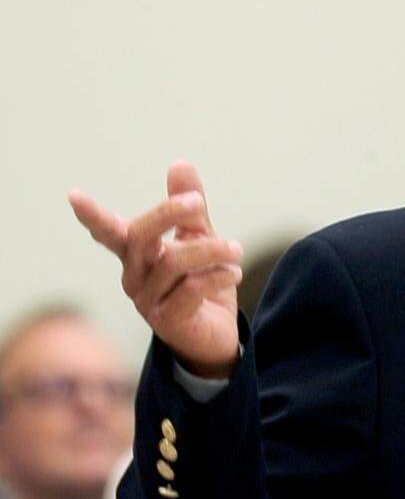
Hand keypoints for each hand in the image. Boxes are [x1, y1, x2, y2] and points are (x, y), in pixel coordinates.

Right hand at [68, 162, 243, 378]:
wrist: (218, 334)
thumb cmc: (202, 284)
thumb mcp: (200, 239)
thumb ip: (190, 208)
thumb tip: (180, 163)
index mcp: (137, 255)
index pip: (110, 233)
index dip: (93, 216)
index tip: (73, 195)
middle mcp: (135, 277)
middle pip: (140, 237)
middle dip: (168, 214)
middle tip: (197, 202)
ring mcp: (148, 301)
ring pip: (175, 262)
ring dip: (212, 250)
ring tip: (236, 250)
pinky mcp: (168, 321)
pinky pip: (191, 290)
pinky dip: (217, 276)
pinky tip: (233, 273)